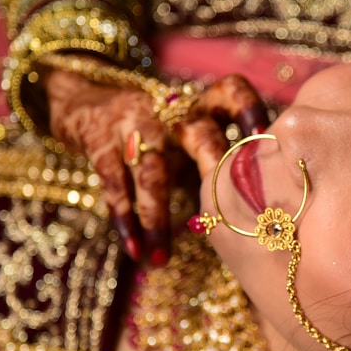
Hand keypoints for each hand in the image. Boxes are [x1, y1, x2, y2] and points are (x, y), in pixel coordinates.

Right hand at [44, 64, 268, 264]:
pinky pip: (115, 184)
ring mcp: (132, 123)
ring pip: (151, 172)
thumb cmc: (159, 136)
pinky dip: (125, 219)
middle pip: (197, 132)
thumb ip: (219, 165)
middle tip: (229, 213)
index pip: (231, 91)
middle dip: (213, 169)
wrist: (85, 104)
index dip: (250, 109)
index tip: (265, 136)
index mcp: (200, 106)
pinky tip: (135, 249)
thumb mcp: (190, 140)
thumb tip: (260, 211)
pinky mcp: (100, 142)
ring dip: (156, 219)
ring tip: (161, 259)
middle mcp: (170, 110)